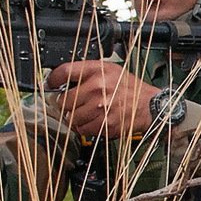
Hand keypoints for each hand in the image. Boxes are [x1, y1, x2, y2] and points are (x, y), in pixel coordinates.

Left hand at [43, 61, 157, 137]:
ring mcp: (101, 107)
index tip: (51, 85)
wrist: (150, 105)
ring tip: (83, 113)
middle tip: (71, 104)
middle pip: (64, 99)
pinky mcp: (105, 124)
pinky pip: (82, 129)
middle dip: (65, 103)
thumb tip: (64, 80)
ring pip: (71, 117)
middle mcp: (98, 87)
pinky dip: (84, 128)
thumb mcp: (110, 70)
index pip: (65, 71)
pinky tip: (91, 121)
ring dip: (74, 117)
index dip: (53, 79)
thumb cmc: (130, 88)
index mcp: (98, 70)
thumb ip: (88, 72)